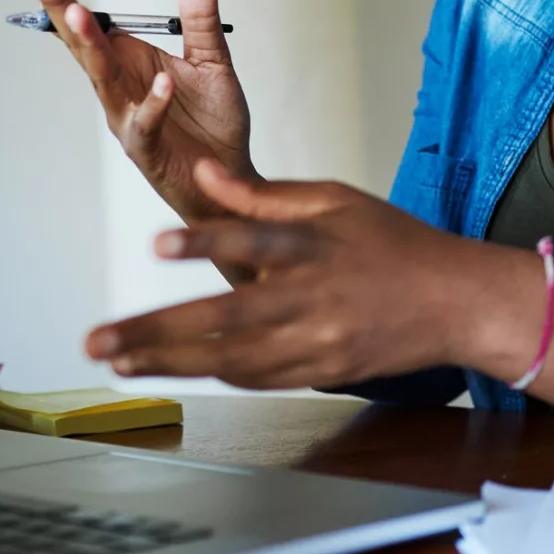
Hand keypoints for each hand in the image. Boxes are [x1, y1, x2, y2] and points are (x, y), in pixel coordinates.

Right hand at [18, 0, 252, 220]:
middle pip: (83, 44)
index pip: (92, 25)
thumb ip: (200, 17)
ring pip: (103, 80)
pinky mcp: (149, 150)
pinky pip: (147, 123)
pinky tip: (164, 82)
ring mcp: (128, 119)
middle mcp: (119, 88)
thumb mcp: (212, 59)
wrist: (229, 176)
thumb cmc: (212, 120)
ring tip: (80, 14)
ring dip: (91, 47)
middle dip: (59, 7)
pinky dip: (154, 102)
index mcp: (129, 63)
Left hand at [85, 161, 490, 388]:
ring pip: (231, 359)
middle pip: (224, 316)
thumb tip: (202, 174)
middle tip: (97, 338)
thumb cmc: (395, 243)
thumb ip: (265, 194)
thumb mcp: (337, 200)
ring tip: (116, 361)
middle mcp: (314, 296)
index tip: (157, 243)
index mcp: (318, 244)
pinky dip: (213, 373)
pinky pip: (257, 378)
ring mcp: (318, 341)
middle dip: (154, 331)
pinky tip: (170, 367)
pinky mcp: (322, 372)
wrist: (456, 302)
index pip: (255, 238)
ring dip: (168, 362)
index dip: (206, 239)